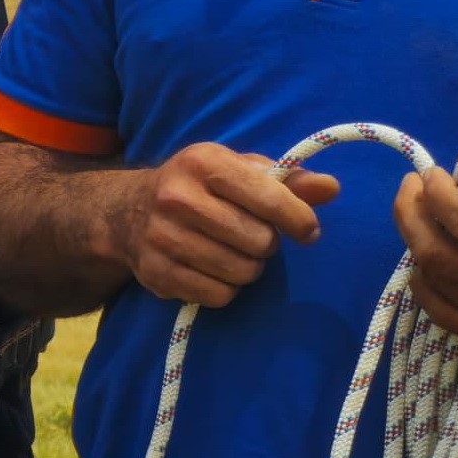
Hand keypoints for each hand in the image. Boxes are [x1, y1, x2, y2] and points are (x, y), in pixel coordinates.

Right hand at [106, 141, 337, 308]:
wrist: (125, 212)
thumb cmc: (199, 188)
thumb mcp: (239, 171)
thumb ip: (288, 180)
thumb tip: (331, 188)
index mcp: (204, 162)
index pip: (270, 197)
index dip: (299, 219)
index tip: (307, 230)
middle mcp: (177, 197)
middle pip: (259, 241)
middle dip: (267, 244)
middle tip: (254, 237)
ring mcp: (162, 237)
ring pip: (242, 271)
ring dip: (249, 267)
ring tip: (235, 253)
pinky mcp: (156, 273)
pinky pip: (219, 295)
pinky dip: (227, 288)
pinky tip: (215, 271)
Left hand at [396, 167, 457, 354]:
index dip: (441, 194)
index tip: (436, 174)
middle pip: (435, 250)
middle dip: (412, 212)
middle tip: (412, 182)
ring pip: (433, 277)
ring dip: (415, 240)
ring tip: (416, 211)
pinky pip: (440, 312)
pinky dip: (423, 284)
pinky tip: (422, 266)